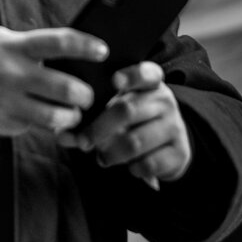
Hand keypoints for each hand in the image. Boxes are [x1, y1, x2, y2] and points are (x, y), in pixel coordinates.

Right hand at [0, 25, 106, 138]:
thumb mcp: (0, 38)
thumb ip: (30, 46)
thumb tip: (68, 53)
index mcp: (15, 46)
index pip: (59, 43)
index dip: (86, 46)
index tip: (102, 50)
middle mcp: (13, 75)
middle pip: (66, 89)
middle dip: (86, 95)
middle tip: (88, 95)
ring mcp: (7, 103)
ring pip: (55, 118)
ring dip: (70, 117)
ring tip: (71, 113)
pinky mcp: (1, 124)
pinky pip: (32, 127)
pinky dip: (40, 124)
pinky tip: (37, 116)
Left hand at [59, 61, 191, 184]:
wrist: (172, 146)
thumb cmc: (134, 124)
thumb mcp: (118, 114)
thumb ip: (90, 120)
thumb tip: (62, 135)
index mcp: (150, 84)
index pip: (146, 73)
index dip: (131, 76)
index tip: (113, 81)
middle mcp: (165, 101)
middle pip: (127, 110)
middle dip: (99, 128)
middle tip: (84, 142)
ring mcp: (174, 126)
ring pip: (134, 142)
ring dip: (111, 154)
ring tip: (103, 158)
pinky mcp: (179, 153)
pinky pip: (148, 163)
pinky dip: (132, 168)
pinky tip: (129, 166)